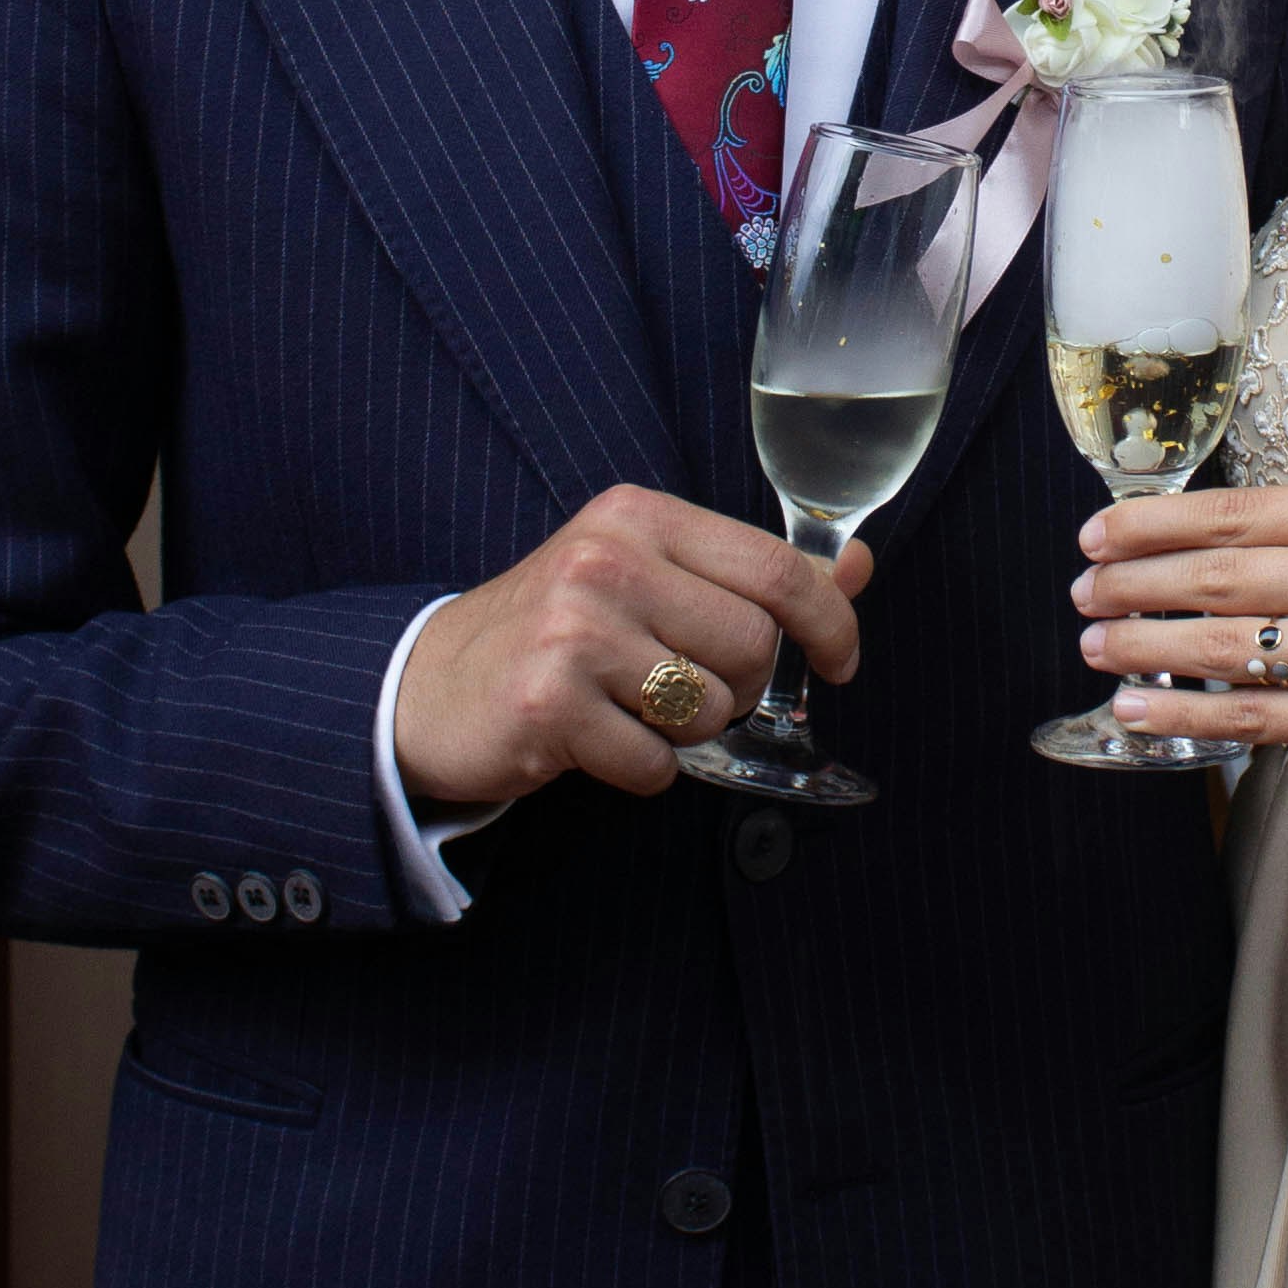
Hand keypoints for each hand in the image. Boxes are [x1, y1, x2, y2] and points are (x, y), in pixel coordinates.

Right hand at [395, 490, 871, 812]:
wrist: (429, 684)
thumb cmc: (555, 630)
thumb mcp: (648, 575)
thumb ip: (751, 571)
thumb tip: (858, 564)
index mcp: (638, 518)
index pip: (777, 568)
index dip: (829, 625)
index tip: (839, 663)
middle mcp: (606, 561)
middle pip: (753, 645)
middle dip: (740, 687)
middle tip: (687, 689)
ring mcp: (573, 631)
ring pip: (710, 708)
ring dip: (686, 731)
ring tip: (631, 708)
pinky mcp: (548, 703)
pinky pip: (655, 765)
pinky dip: (641, 769)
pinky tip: (598, 740)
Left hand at [1072, 476, 1287, 822]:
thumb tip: (1199, 549)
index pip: (1239, 512)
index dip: (1154, 524)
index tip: (1098, 533)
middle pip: (1218, 573)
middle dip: (1131, 580)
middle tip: (1081, 588)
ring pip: (1221, 644)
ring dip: (1140, 643)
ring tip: (1094, 642)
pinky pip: (1249, 715)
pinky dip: (1180, 713)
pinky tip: (1135, 709)